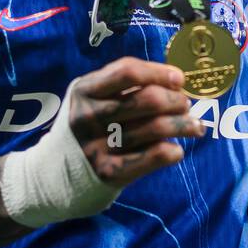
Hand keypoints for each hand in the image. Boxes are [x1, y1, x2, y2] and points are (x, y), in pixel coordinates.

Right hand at [67, 56, 205, 187]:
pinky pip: (155, 156)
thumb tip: (174, 80)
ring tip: (195, 127)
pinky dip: (173, 151)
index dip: (160, 72)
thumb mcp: (90, 98)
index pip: (129, 71)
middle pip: (150, 99)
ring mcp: (98, 145)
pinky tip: (176, 150)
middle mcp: (89, 116)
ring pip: (157, 128)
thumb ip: (122, 86)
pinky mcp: (109, 172)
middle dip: (177, 101)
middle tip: (185, 105)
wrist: (52, 175)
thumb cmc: (85, 128)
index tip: (179, 79)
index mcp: (85, 90)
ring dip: (185, 125)